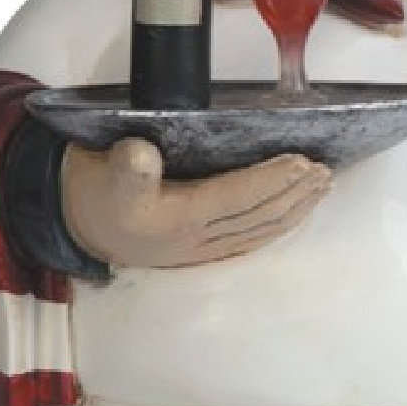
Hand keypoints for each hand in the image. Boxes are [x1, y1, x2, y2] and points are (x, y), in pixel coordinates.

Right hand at [61, 139, 330, 268]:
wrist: (81, 228)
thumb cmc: (97, 194)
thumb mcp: (105, 173)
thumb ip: (125, 166)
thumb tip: (142, 153)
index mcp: (178, 218)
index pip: (238, 197)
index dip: (272, 180)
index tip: (301, 161)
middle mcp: (197, 239)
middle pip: (258, 216)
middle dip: (295, 193)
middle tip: (325, 170)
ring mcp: (203, 249)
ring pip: (261, 230)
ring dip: (296, 210)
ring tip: (324, 186)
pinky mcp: (204, 253)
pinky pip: (252, 241)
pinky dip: (279, 226)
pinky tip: (296, 213)